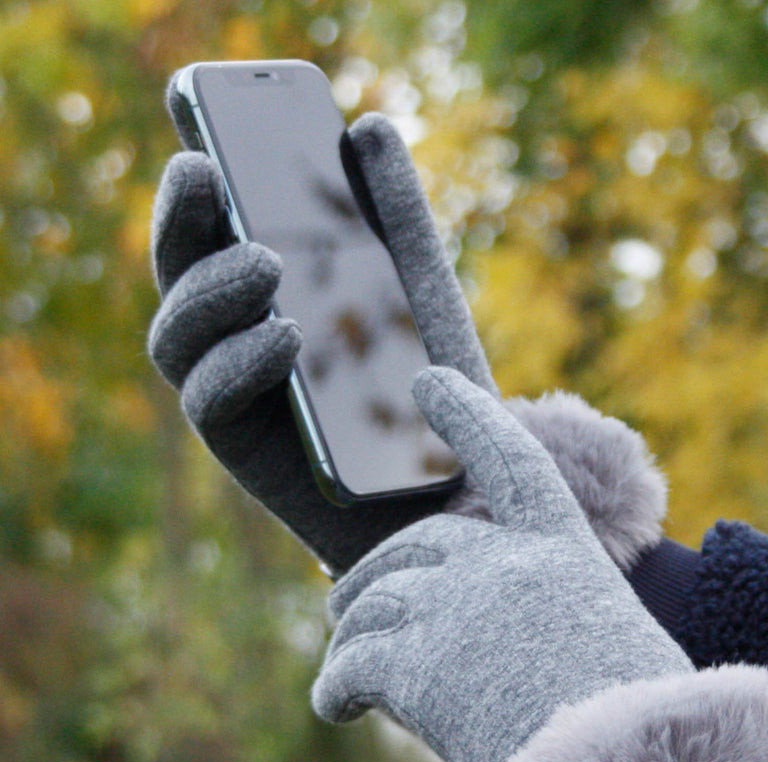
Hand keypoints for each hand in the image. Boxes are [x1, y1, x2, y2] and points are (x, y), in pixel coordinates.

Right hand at [149, 75, 665, 574]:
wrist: (452, 488)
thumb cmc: (427, 389)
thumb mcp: (420, 293)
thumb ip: (397, 218)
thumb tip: (369, 127)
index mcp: (264, 296)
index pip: (209, 234)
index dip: (193, 188)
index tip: (199, 136)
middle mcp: (233, 340)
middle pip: (177, 276)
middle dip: (182, 223)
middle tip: (210, 175)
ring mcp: (232, 394)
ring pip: (177, 336)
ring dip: (210, 291)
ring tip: (268, 264)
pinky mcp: (242, 447)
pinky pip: (210, 401)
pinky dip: (237, 362)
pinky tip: (283, 336)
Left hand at [312, 366, 691, 761]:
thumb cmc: (643, 726)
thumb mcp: (614, 642)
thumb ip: (553, 619)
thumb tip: (495, 649)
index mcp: (564, 547)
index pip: (508, 460)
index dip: (467, 416)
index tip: (428, 382)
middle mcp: (502, 562)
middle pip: (414, 548)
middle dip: (376, 573)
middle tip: (348, 602)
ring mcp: (455, 608)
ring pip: (370, 603)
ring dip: (349, 630)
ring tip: (342, 661)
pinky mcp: (416, 666)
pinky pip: (350, 665)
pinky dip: (334, 687)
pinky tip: (335, 706)